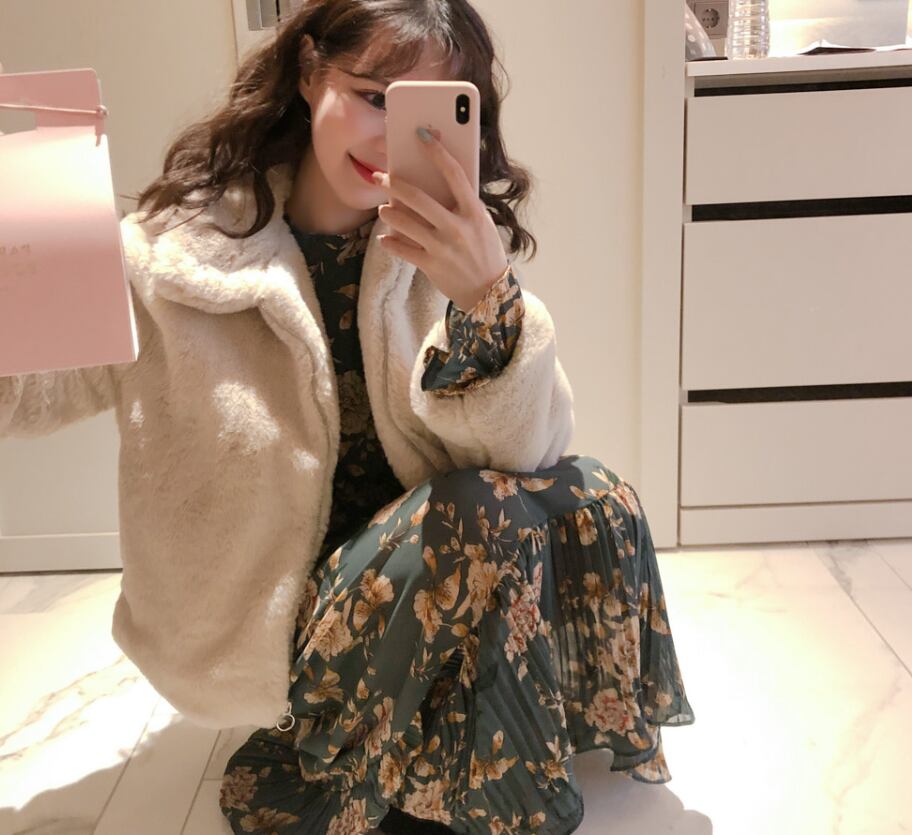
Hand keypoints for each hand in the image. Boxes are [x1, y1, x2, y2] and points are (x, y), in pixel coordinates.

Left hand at [372, 128, 508, 311]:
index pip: (454, 173)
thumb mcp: (481, 222)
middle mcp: (457, 227)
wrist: (488, 291)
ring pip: (404, 222)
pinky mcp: (431, 265)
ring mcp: (442, 247)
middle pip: (417, 197)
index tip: (421, 135)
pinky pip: (401, 249)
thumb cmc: (484, 250)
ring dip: (388, 213)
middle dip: (393, 183)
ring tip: (384, 209)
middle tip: (380, 176)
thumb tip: (433, 179)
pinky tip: (385, 238)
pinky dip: (390, 242)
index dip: (436, 151)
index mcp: (473, 211)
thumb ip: (462, 202)